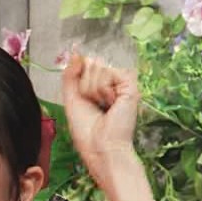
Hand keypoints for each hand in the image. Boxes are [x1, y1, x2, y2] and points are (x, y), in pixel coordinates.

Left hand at [61, 52, 140, 188]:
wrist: (100, 146)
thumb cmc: (87, 130)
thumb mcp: (72, 98)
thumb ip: (71, 75)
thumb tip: (76, 54)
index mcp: (100, 85)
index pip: (84, 64)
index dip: (77, 76)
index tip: (83, 97)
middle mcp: (113, 82)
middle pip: (89, 64)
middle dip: (84, 86)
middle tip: (93, 104)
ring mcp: (123, 83)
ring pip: (97, 68)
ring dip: (92, 90)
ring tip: (102, 106)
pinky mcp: (131, 85)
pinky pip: (108, 72)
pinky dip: (102, 89)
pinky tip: (111, 103)